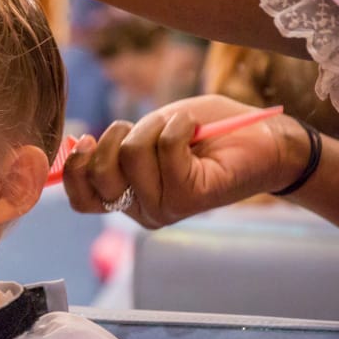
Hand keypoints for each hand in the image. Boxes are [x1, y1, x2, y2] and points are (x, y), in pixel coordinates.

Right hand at [62, 95, 307, 228]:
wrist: (264, 141)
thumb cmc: (204, 132)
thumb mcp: (147, 133)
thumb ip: (113, 146)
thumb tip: (78, 145)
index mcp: (127, 200)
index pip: (81, 198)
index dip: (75, 168)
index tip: (87, 140)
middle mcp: (143, 211)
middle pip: (101, 173)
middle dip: (116, 136)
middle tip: (144, 127)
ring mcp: (166, 208)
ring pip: (131, 156)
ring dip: (153, 126)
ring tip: (178, 127)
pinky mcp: (191, 197)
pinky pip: (166, 150)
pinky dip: (178, 127)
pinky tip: (193, 130)